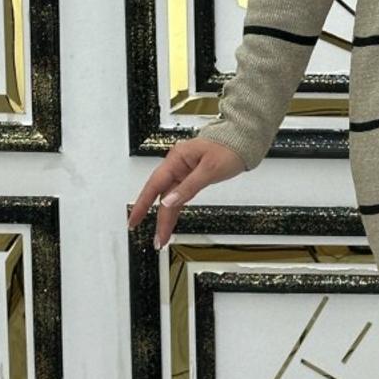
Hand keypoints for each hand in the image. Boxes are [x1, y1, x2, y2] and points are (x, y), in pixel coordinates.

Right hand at [128, 137, 246, 248]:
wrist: (244, 139)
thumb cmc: (229, 147)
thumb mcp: (210, 169)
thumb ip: (189, 187)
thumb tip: (169, 201)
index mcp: (177, 159)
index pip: (154, 185)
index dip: (142, 205)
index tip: (134, 221)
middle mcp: (178, 165)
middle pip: (162, 195)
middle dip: (159, 219)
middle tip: (157, 239)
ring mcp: (185, 171)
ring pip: (171, 198)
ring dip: (167, 217)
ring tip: (163, 237)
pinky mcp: (193, 176)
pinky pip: (180, 195)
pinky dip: (176, 208)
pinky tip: (170, 220)